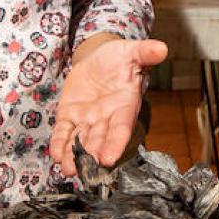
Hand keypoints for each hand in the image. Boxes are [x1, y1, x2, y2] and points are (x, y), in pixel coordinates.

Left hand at [49, 36, 168, 174]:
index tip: (109, 159)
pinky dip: (60, 143)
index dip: (115, 144)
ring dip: (74, 156)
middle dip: (93, 155)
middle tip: (87, 170)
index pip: (121, 128)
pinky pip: (64, 132)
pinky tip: (56, 155)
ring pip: (81, 141)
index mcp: (125, 106)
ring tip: (68, 169)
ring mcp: (87, 119)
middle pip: (100, 140)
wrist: (98, 58)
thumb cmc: (118, 57)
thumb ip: (144, 52)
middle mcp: (106, 118)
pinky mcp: (69, 116)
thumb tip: (162, 48)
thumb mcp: (131, 51)